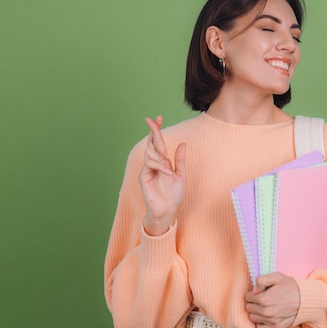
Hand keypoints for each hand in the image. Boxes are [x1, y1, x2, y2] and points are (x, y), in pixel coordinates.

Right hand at [139, 115, 185, 235]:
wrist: (168, 209)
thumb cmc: (174, 194)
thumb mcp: (181, 174)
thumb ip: (180, 160)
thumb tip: (183, 143)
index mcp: (163, 161)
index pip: (158, 142)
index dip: (156, 130)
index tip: (158, 118)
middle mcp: (154, 163)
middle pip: (151, 143)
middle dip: (153, 131)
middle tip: (154, 121)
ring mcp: (147, 170)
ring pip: (150, 153)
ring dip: (160, 157)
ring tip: (169, 169)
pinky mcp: (144, 177)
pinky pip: (149, 165)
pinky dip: (159, 166)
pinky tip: (167, 172)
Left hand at [245, 273, 299, 327]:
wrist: (305, 299)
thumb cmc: (290, 286)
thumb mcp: (277, 276)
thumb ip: (262, 280)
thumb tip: (254, 290)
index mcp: (265, 299)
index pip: (247, 297)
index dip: (252, 293)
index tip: (258, 292)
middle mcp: (267, 312)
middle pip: (249, 308)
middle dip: (253, 302)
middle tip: (260, 299)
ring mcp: (272, 321)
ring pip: (252, 318)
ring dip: (256, 312)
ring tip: (264, 307)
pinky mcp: (276, 327)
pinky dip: (260, 323)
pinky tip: (265, 316)